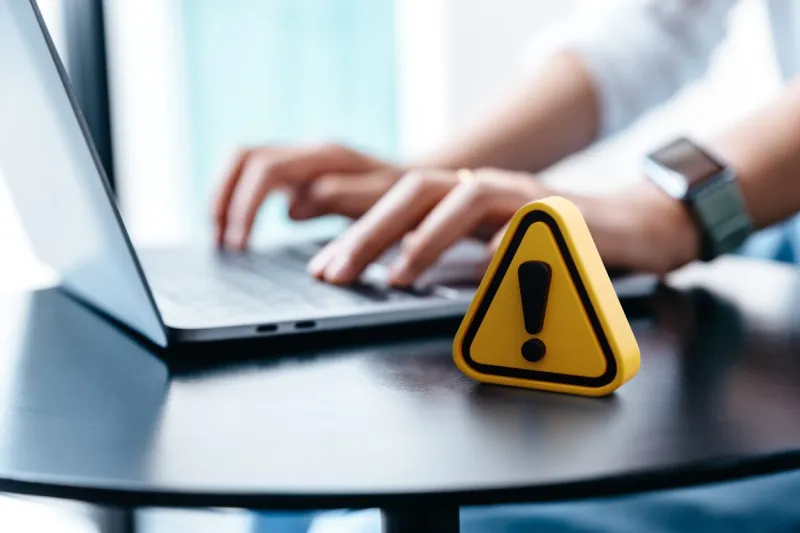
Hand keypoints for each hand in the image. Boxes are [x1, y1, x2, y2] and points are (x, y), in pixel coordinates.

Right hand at [212, 143, 402, 249]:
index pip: (267, 169)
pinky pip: (253, 176)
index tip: (239, 246)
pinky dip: (237, 199)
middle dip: (224, 198)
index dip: (246, 207)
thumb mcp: (384, 201)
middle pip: (245, 157)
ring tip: (218, 237)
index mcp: (327, 156)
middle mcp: (308, 151)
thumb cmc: (406, 198)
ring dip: (224, 196)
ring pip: (243, 161)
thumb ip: (343, 198)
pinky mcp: (297, 173)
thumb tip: (292, 209)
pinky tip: (234, 230)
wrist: (420, 186)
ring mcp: (301, 159)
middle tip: (220, 242)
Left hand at [308, 167, 548, 285]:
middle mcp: (483, 187)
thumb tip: (391, 275)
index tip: (324, 268)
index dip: (356, 233)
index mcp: (458, 195)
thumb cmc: (542, 242)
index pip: (395, 204)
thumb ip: (444, 253)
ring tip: (399, 275)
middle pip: (417, 192)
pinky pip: (528, 222)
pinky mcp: (559, 212)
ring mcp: (520, 195)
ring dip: (427, 237)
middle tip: (339, 273)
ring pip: (466, 199)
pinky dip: (504, 242)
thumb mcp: (483, 245)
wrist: (616, 227)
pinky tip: (485, 265)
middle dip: (371, 232)